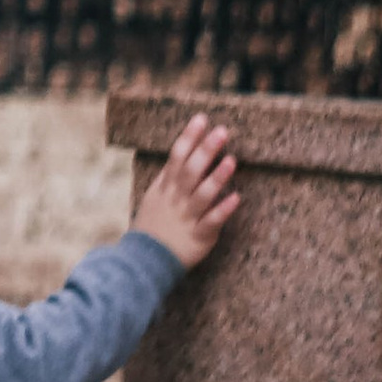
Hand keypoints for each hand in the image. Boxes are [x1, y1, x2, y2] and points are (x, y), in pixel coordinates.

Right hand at [136, 112, 237, 267]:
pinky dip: (223, 210)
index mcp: (164, 189)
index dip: (189, 137)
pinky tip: (236, 198)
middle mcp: (175, 200)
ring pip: (202, 195)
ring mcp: (187, 218)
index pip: (176, 157)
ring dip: (217, 177)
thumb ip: (167, 178)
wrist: (144, 262)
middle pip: (190, 171)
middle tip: (222, 131)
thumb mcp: (153, 198)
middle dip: (205, 150)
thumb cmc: (152, 227)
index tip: (202, 119)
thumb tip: (180, 155)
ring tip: (232, 160)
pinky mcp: (198, 237)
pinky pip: (211, 222)